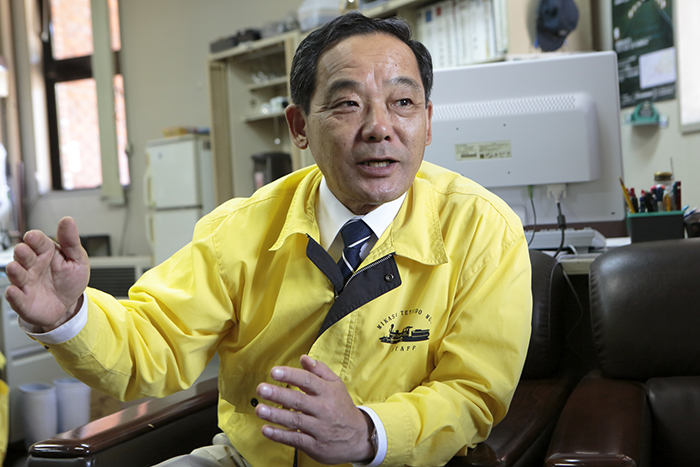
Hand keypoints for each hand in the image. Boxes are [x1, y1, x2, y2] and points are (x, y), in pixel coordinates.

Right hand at [4, 216, 89, 330]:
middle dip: (22, 252)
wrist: (68, 305)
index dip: (35, 238)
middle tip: (23, 249)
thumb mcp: (77, 260)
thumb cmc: (70, 280)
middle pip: (24, 256)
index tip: (32, 236)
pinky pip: (15, 297)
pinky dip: (13, 294)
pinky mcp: (23, 300)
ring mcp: (26, 282)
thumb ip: (71, 242)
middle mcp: (32, 265)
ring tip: (15, 267)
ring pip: (17, 274)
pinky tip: (13, 291)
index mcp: (46, 252)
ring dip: (14, 271)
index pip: (38, 241)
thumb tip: (67, 220)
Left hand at [255, 355, 374, 464]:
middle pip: (298, 400)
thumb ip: (320, 370)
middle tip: (262, 389)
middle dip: (278, 394)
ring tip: (259, 409)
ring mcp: (319, 428)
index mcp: (328, 392)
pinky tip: (266, 430)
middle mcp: (324, 409)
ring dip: (275, 414)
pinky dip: (280, 435)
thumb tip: (304, 358)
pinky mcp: (315, 445)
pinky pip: (295, 439)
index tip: (274, 372)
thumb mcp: (336, 385)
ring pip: (295, 420)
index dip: (290, 375)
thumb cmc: (343, 408)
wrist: (359, 437)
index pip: (307, 380)